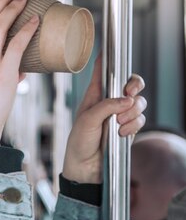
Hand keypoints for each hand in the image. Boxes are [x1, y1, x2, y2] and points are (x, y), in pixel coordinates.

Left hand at [62, 54, 146, 183]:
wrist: (85, 168)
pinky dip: (134, 125)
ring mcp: (120, 115)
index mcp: (94, 95)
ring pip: (138, 102)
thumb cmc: (79, 142)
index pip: (102, 73)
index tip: (108, 51)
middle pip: (130, 84)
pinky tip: (122, 133)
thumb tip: (127, 99)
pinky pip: (140, 119)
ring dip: (132, 112)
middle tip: (129, 93)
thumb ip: (106, 107)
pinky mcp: (129, 128)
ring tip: (118, 124)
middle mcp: (109, 102)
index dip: (107, 61)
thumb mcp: (87, 121)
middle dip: (134, 86)